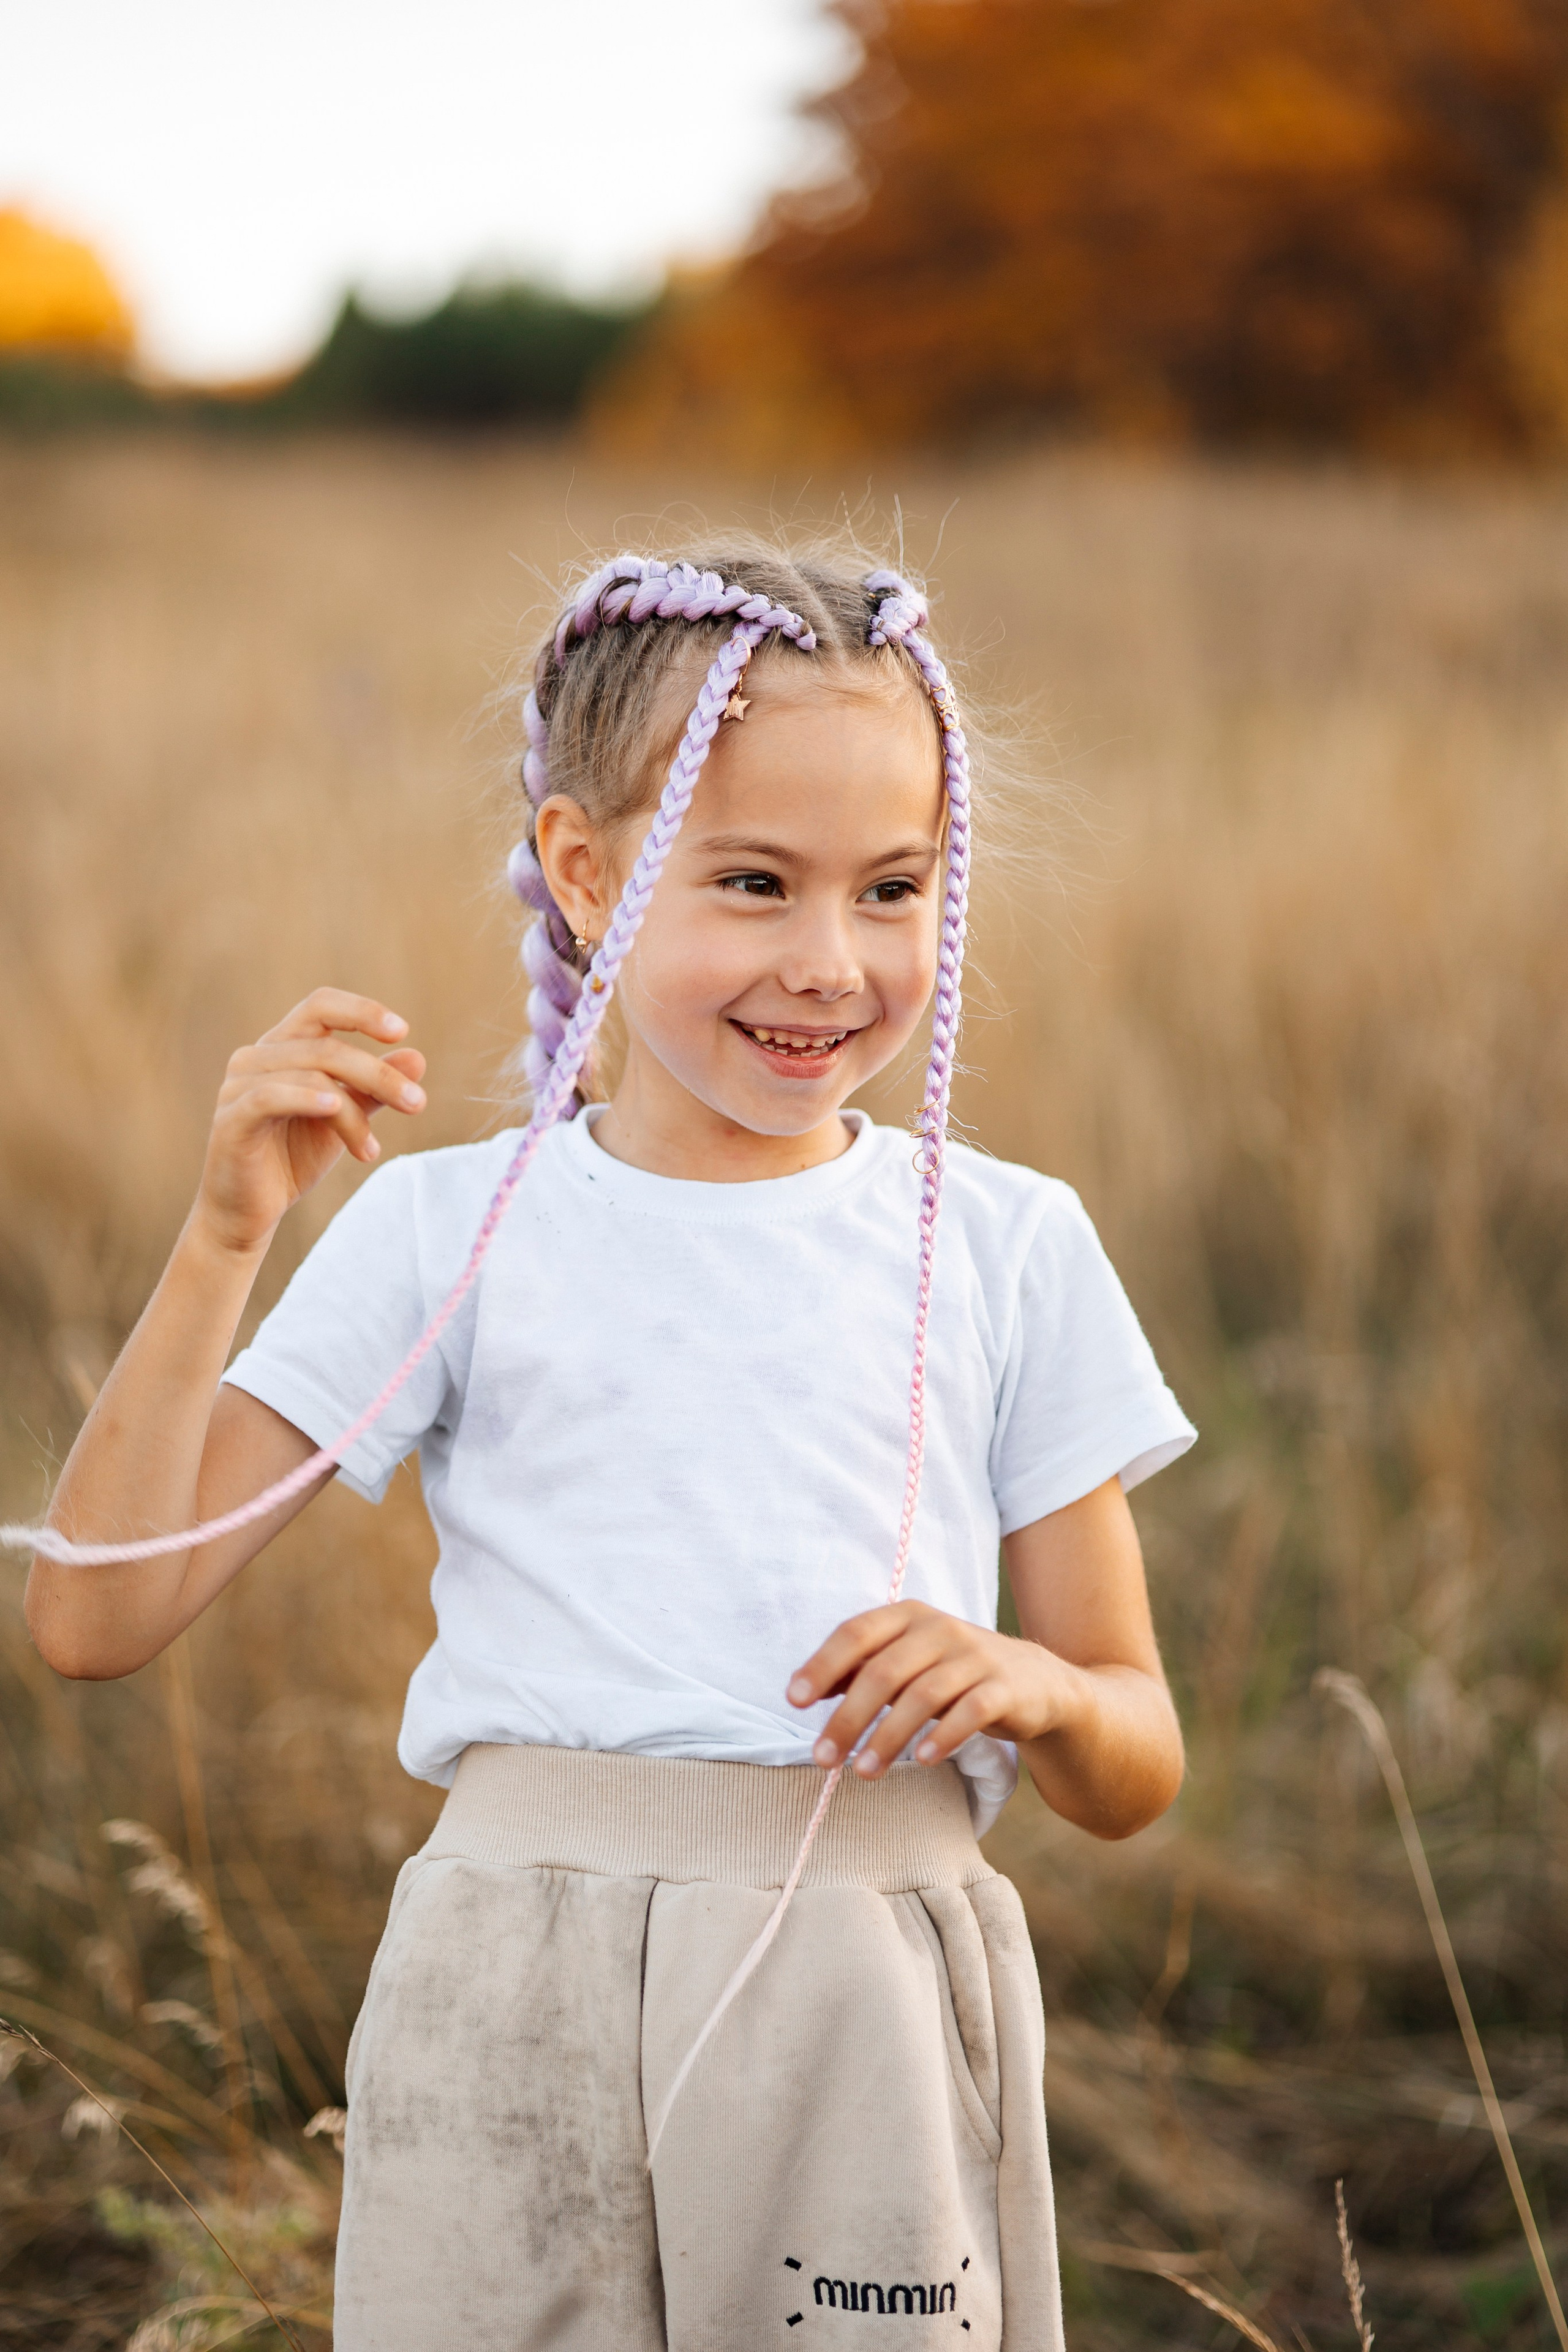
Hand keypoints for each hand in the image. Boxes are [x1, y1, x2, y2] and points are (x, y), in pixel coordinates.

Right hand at [194, 988, 425, 1255]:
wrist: (249, 1213)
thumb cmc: (292, 1158)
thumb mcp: (344, 1119)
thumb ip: (373, 1089)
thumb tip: (417, 1058)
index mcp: (283, 1047)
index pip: (321, 1006)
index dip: (362, 1012)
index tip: (402, 1032)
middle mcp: (256, 1057)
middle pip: (326, 1045)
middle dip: (377, 1075)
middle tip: (417, 1103)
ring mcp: (238, 1086)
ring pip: (309, 1074)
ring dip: (353, 1110)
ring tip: (373, 1148)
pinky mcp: (230, 1118)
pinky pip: (270, 1096)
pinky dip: (308, 1099)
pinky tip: (336, 1110)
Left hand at [786, 1599, 1078, 1778]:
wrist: (1035, 1681)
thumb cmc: (954, 1673)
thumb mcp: (907, 1661)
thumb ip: (859, 1669)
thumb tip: (802, 1689)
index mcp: (908, 1615)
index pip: (855, 1633)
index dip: (821, 1665)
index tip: (794, 1700)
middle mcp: (940, 1628)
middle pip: (883, 1671)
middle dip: (847, 1717)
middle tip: (822, 1758)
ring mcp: (975, 1657)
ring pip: (922, 1695)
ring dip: (888, 1737)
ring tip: (864, 1773)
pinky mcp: (1004, 1688)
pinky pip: (970, 1712)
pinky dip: (943, 1737)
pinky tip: (921, 1761)